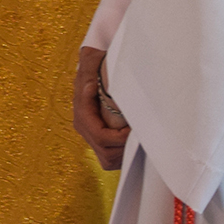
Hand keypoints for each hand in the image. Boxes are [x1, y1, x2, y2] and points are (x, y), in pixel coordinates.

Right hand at [74, 47, 128, 170]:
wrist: (93, 65)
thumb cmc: (96, 65)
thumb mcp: (92, 66)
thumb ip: (90, 77)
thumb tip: (89, 89)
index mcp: (82, 114)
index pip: (101, 137)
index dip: (120, 138)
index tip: (134, 130)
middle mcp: (83, 127)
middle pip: (105, 153)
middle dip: (124, 149)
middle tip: (140, 137)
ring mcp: (90, 134)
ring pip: (108, 159)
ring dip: (124, 153)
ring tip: (138, 140)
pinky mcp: (98, 137)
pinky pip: (109, 157)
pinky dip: (122, 154)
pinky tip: (132, 142)